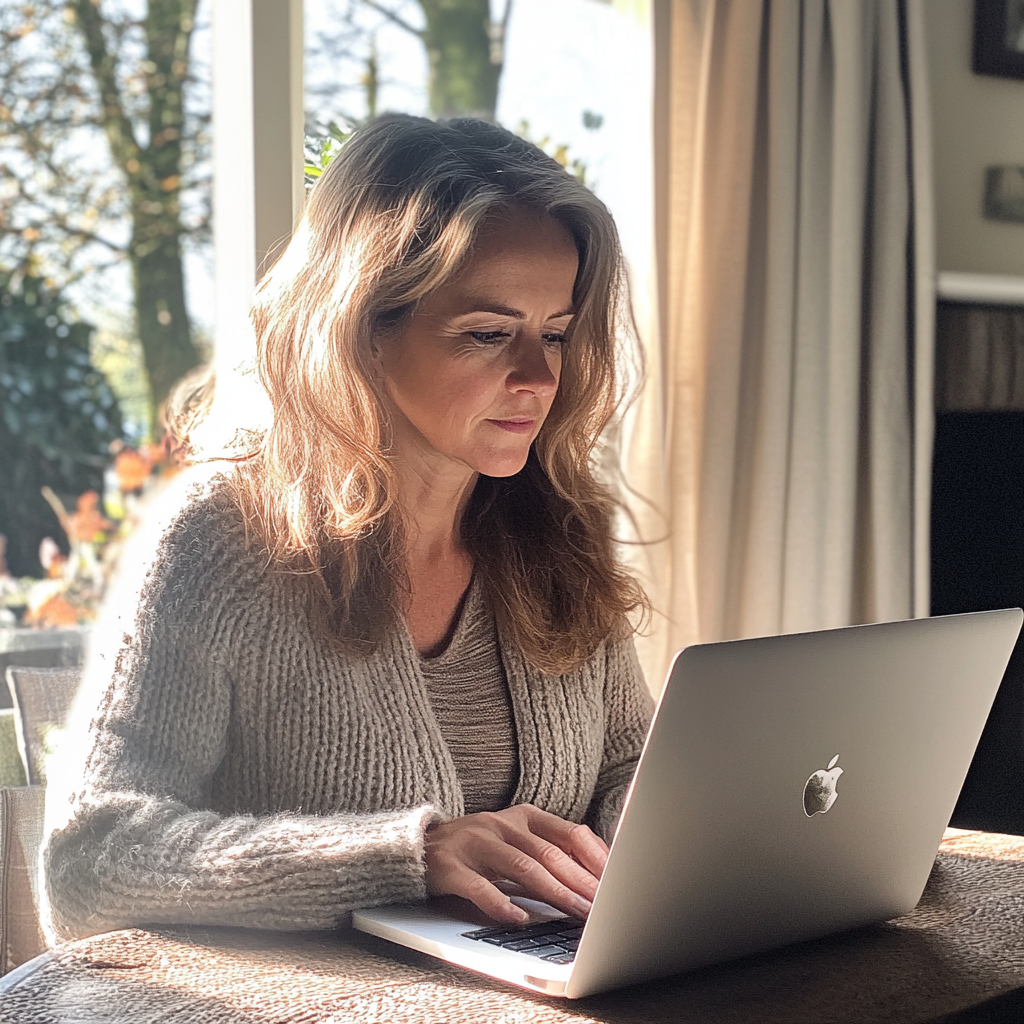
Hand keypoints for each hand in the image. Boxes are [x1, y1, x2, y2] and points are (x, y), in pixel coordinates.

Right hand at [424, 804, 608, 924]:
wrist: (417, 846)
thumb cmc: (477, 848)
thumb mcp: (515, 840)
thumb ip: (549, 851)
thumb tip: (597, 876)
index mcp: (524, 816)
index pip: (570, 833)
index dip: (596, 858)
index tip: (618, 881)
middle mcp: (501, 825)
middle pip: (550, 854)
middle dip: (581, 883)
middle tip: (604, 907)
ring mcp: (475, 843)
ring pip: (522, 868)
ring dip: (554, 894)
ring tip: (576, 914)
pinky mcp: (450, 867)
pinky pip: (478, 887)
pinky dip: (500, 904)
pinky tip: (518, 920)